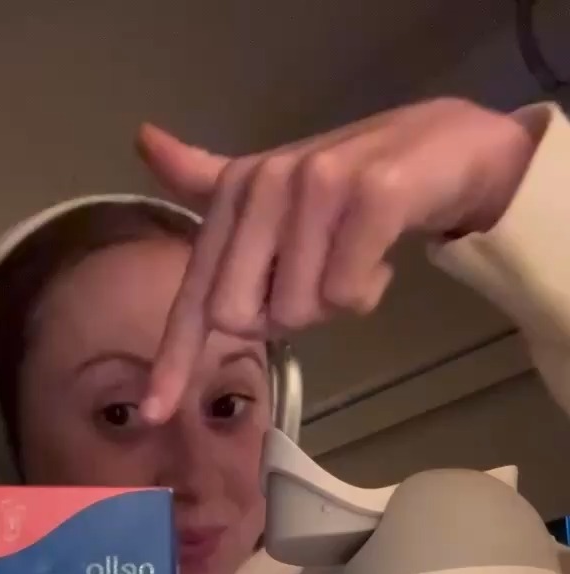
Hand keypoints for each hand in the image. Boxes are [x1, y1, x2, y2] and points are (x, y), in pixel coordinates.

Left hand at [136, 97, 540, 420]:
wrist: (448, 148)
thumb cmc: (353, 184)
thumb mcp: (277, 189)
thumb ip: (209, 178)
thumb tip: (144, 140)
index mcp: (234, 191)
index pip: (195, 292)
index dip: (173, 358)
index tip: (152, 412)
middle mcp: (265, 184)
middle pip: (241, 316)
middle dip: (282, 319)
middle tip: (319, 278)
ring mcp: (316, 186)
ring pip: (300, 310)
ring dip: (335, 303)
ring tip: (356, 259)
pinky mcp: (370, 196)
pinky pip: (347, 294)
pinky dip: (370, 291)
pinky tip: (384, 259)